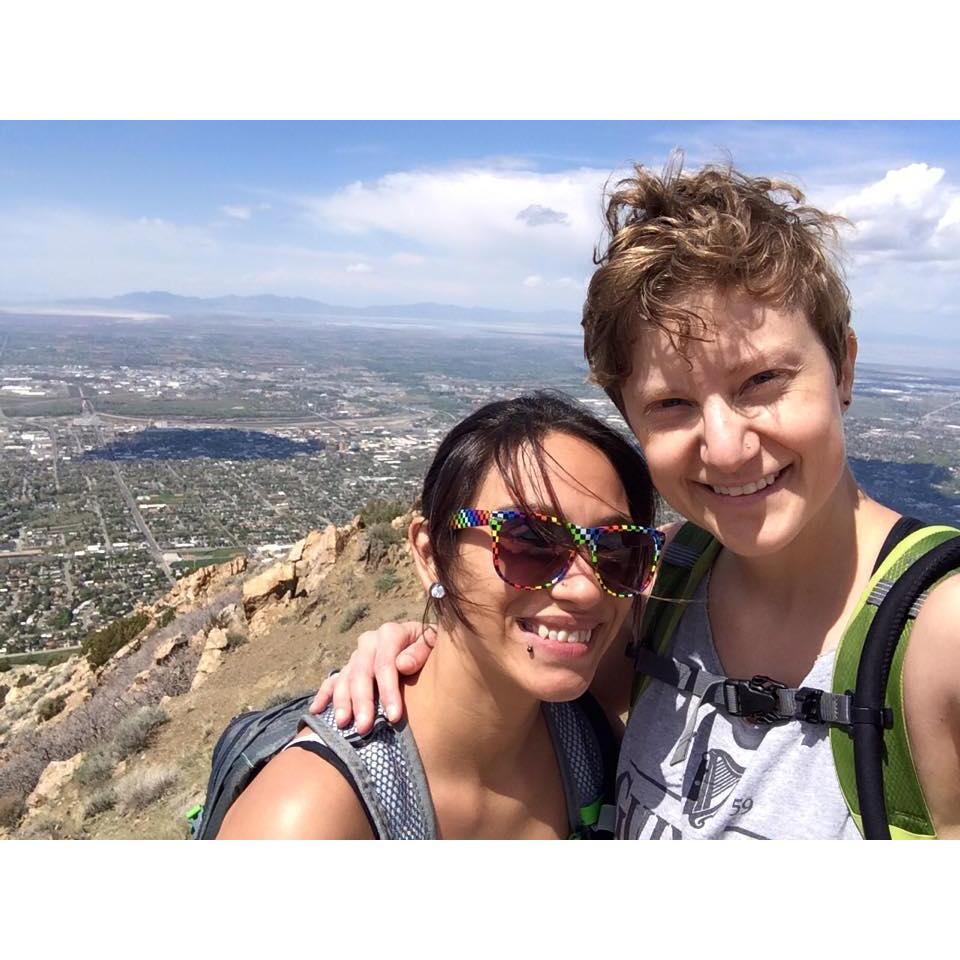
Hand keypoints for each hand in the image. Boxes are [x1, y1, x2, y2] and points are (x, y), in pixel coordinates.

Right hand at [309, 621, 436, 732]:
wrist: (428, 645)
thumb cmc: (434, 648)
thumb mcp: (436, 644)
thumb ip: (421, 651)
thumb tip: (401, 665)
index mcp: (391, 633)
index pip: (385, 663)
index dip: (389, 690)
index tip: (394, 717)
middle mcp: (370, 642)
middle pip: (361, 672)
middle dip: (362, 702)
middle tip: (364, 728)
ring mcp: (357, 655)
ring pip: (344, 678)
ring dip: (342, 701)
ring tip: (343, 724)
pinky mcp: (349, 668)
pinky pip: (332, 681)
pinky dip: (323, 695)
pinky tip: (316, 711)